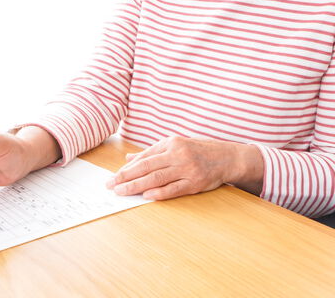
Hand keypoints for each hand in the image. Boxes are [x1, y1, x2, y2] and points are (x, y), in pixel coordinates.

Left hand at [106, 136, 262, 199]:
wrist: (227, 157)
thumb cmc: (198, 150)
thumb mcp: (175, 145)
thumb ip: (152, 152)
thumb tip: (129, 158)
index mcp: (171, 143)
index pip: (144, 157)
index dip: (127, 168)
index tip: (113, 177)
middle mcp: (177, 154)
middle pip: (146, 167)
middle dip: (126, 177)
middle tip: (111, 185)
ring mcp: (187, 168)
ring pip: (156, 178)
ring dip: (136, 186)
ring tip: (121, 192)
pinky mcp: (195, 182)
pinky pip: (174, 188)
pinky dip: (159, 193)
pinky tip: (146, 196)